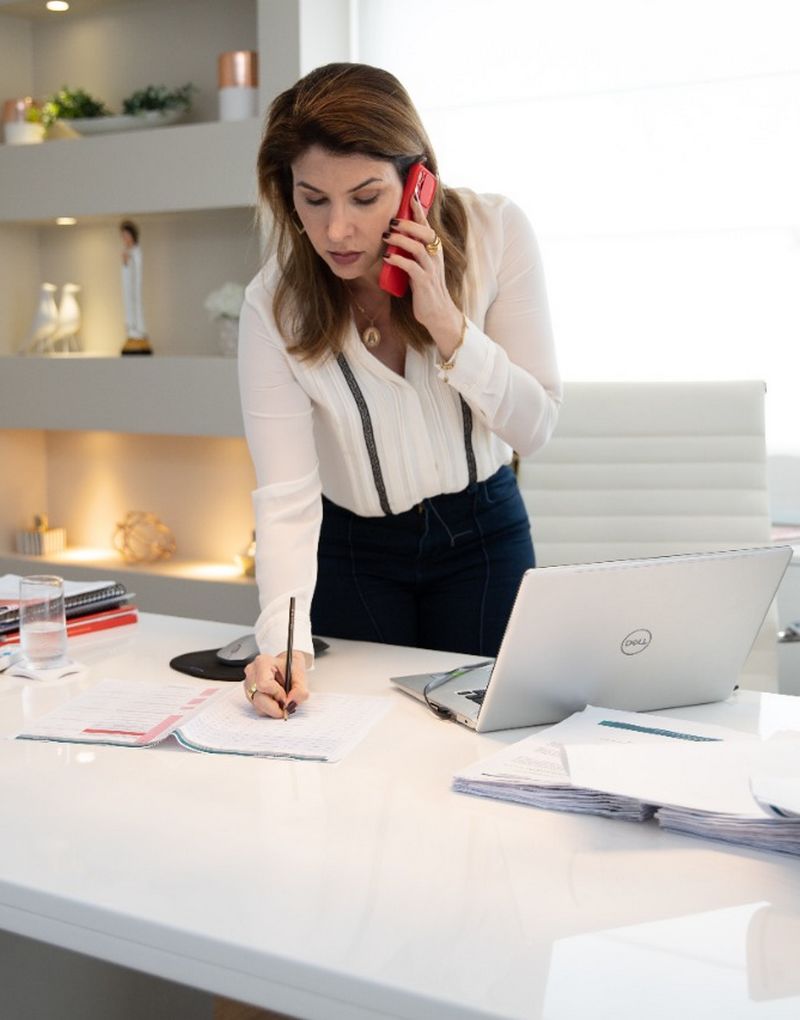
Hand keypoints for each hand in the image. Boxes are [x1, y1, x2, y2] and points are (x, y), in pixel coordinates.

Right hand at [242, 650, 308, 718]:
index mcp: (262, 663)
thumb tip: (291, 703)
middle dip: (275, 706)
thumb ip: (300, 690)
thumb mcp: (301, 674)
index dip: (277, 694)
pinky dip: (270, 709)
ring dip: (273, 708)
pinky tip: (277, 700)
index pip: (263, 684)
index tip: (287, 696)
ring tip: (282, 699)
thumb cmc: (292, 667)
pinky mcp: (250, 695)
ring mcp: (248, 685)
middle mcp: (252, 673)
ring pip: (258, 707)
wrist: (289, 667)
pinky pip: (259, 709)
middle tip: (287, 705)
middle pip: (259, 699)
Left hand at [382, 194, 462, 356]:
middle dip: (408, 224)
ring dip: (401, 240)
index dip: (420, 210)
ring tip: (386, 237)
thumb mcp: (419, 267)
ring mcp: (431, 269)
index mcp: (434, 251)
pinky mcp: (425, 282)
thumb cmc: (426, 291)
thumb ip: (411, 255)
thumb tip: (393, 243)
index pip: (428, 226)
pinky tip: (388, 258)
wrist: (438, 314)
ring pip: (418, 247)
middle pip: (425, 233)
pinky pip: (411, 267)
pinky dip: (398, 261)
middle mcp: (435, 257)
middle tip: (392, 221)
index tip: (411, 195)